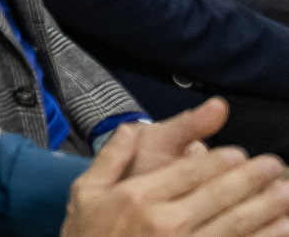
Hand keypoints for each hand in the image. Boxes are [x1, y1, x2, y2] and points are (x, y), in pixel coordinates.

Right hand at [62, 99, 288, 236]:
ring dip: (264, 209)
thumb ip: (111, 159)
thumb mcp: (85, 193)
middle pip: (217, 195)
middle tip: (274, 164)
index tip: (241, 153)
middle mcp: (165, 221)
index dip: (219, 161)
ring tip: (285, 195)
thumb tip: (133, 128)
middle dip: (250, 179)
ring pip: (233, 225)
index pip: (188, 173)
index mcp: (139, 196)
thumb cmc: (85, 236)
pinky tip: (280, 230)